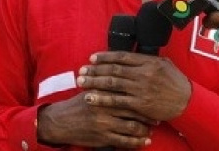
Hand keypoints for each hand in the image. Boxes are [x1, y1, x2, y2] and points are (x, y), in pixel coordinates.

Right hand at [37, 92, 152, 147]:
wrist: (61, 122)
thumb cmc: (78, 104)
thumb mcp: (91, 90)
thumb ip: (106, 84)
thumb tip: (125, 77)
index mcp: (103, 93)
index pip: (128, 93)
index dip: (142, 96)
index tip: (153, 99)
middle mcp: (105, 107)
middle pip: (133, 109)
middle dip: (147, 114)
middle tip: (157, 116)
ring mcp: (104, 123)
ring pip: (132, 127)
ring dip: (145, 129)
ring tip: (151, 129)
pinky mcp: (103, 137)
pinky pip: (125, 141)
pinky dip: (137, 142)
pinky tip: (145, 141)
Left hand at [76, 51, 190, 121]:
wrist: (186, 101)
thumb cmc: (175, 82)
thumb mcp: (164, 64)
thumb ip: (146, 59)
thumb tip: (129, 56)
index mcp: (148, 62)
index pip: (121, 56)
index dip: (105, 57)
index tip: (92, 58)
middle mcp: (143, 74)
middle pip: (113, 70)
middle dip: (95, 70)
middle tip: (81, 70)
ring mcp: (141, 89)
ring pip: (112, 84)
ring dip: (94, 83)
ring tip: (80, 82)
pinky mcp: (140, 104)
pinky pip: (117, 101)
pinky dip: (102, 99)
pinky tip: (91, 98)